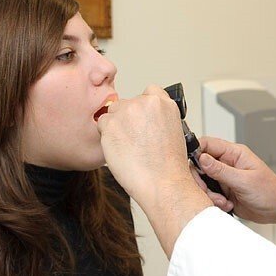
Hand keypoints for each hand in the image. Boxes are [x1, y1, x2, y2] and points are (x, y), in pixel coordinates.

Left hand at [97, 85, 210, 256]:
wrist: (162, 182)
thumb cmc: (169, 165)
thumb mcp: (174, 132)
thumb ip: (159, 118)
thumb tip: (145, 119)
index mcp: (164, 103)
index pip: (148, 92)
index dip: (143, 107)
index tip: (143, 118)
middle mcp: (145, 103)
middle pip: (128, 103)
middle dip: (128, 118)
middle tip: (135, 139)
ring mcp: (126, 111)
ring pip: (113, 113)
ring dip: (116, 126)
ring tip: (128, 146)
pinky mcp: (110, 124)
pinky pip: (101, 124)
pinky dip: (106, 136)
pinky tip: (120, 149)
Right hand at [197, 136, 275, 229]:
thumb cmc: (271, 192)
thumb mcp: (245, 181)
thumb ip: (221, 170)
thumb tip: (201, 158)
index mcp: (234, 154)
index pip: (207, 144)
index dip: (196, 152)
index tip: (194, 167)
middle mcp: (227, 164)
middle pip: (200, 164)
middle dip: (201, 180)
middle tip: (208, 191)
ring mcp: (224, 177)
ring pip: (202, 181)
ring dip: (208, 194)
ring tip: (223, 201)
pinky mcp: (223, 191)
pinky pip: (209, 194)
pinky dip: (214, 201)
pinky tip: (226, 205)